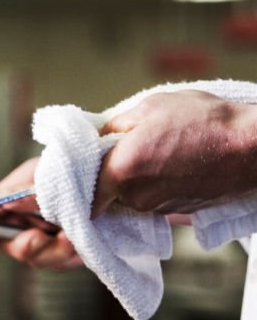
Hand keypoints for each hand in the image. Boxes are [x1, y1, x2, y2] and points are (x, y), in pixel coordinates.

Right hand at [0, 157, 83, 270]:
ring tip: (68, 236)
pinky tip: (77, 240)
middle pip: (11, 248)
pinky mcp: (67, 253)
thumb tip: (4, 203)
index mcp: (9, 206)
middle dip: (22, 246)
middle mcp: (22, 227)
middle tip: (37, 236)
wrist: (101, 175)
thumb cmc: (63, 169)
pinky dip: (70, 255)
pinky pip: (63, 263)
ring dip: (51, 251)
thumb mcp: (40, 172)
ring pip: (38, 259)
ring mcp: (45, 242)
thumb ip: (23, 190)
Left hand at [95, 90, 256, 214]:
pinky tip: (171, 164)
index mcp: (120, 169)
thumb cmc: (205, 121)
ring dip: (133, 179)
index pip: (83, 190)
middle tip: (123, 148)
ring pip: (129, 196)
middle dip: (108, 173)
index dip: (79, 181)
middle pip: (105, 190)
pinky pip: (151, 199)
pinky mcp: (175, 212)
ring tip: (157, 152)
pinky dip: (154, 185)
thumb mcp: (150, 107)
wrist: (253, 148)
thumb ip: (114, 125)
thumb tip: (96, 136)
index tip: (81, 169)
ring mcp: (156, 207)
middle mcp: (134, 196)